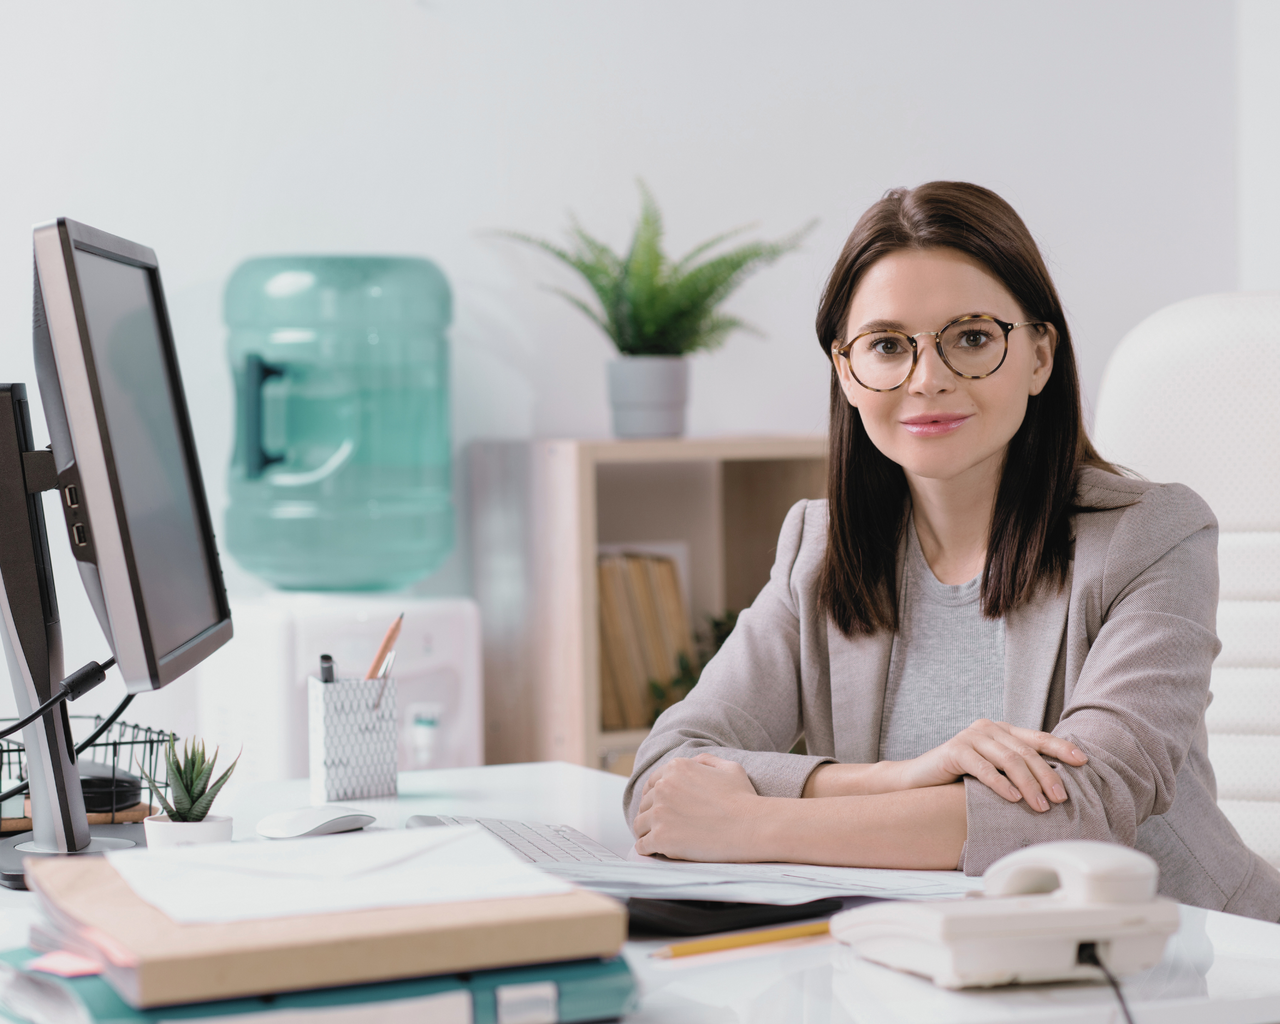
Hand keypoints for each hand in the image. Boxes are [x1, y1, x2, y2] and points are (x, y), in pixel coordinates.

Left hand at [634, 754, 761, 859]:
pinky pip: (642, 845)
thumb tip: (693, 763)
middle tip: (662, 827)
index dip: (655, 798)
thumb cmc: (743, 799)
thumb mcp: (729, 767)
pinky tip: (655, 851)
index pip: (652, 784)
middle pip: (645, 805)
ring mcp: (660, 813)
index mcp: (676, 769)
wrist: (751, 826)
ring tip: (658, 840)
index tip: (660, 808)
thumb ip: (706, 761)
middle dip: (652, 815)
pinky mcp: (661, 837)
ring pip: (639, 824)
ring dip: (647, 832)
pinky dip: (647, 849)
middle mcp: (663, 787)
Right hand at [894, 720, 1087, 811]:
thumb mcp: (994, 770)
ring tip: (1040, 805)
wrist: (919, 780)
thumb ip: (1016, 768)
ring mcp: (969, 737)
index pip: (1037, 737)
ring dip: (1028, 783)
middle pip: (1025, 751)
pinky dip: (1000, 783)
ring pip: (1008, 759)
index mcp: (1002, 730)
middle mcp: (988, 728)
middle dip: (1047, 775)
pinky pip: (982, 767)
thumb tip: (1056, 786)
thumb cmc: (961, 779)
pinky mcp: (954, 750)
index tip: (1082, 761)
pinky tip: (1012, 798)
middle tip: (1061, 798)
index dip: (1061, 748)